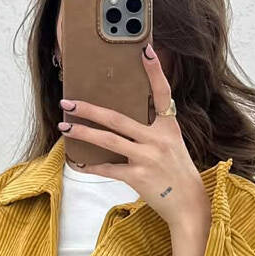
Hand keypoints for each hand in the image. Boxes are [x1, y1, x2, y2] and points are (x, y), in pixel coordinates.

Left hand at [58, 42, 210, 250]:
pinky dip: (92, 166)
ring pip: (108, 140)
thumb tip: (123, 121)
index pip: (163, 93)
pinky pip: (109, 168)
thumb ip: (154, 131)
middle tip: (68, 102)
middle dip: (90, 109)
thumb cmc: (178, 174)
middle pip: (118, 118)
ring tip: (65, 127)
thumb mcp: (173, 145)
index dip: (154, 71)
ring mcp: (147, 158)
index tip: (145, 50)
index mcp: (169, 127)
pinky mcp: (138, 177)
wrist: (189, 205)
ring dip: (83, 133)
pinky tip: (78, 163)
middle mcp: (158, 139)